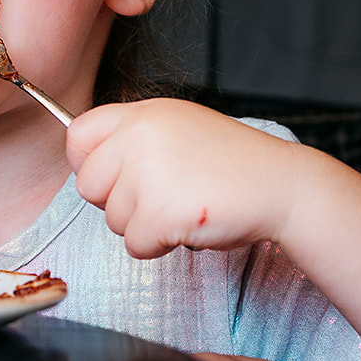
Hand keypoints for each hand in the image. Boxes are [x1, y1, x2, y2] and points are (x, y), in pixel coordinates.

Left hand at [66, 98, 295, 257]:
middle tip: (160, 198)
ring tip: (184, 206)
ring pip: (112, 220)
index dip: (88, 163)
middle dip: (118, 203)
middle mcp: (140, 136)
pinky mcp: (159, 211)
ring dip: (144, 226)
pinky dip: (159, 246)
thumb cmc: (235, 165)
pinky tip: (190, 224)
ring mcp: (148, 173)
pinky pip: (134, 245)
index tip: (111, 178)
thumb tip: (90, 165)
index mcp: (145, 113)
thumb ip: (136, 139)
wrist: (283, 186)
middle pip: (88, 185)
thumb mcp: (181, 129)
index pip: (78, 134)